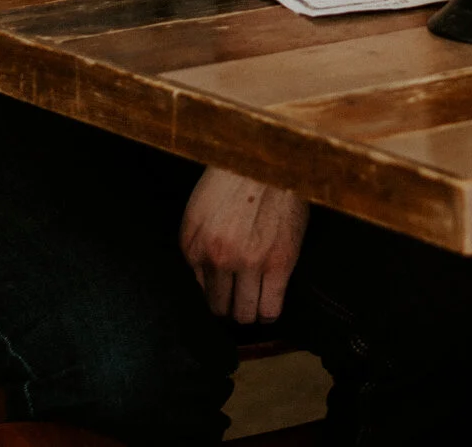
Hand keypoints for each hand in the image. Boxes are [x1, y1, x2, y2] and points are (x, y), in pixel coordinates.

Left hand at [179, 168, 309, 324]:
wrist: (270, 156)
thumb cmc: (235, 177)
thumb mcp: (198, 209)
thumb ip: (196, 245)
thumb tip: (205, 280)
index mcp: (193, 245)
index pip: (198, 291)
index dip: (213, 294)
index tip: (225, 291)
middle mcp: (217, 258)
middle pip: (220, 308)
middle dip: (230, 308)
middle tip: (240, 300)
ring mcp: (248, 262)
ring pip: (245, 314)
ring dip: (249, 313)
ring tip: (256, 303)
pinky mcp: (279, 263)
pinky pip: (271, 308)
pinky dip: (270, 312)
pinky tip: (270, 304)